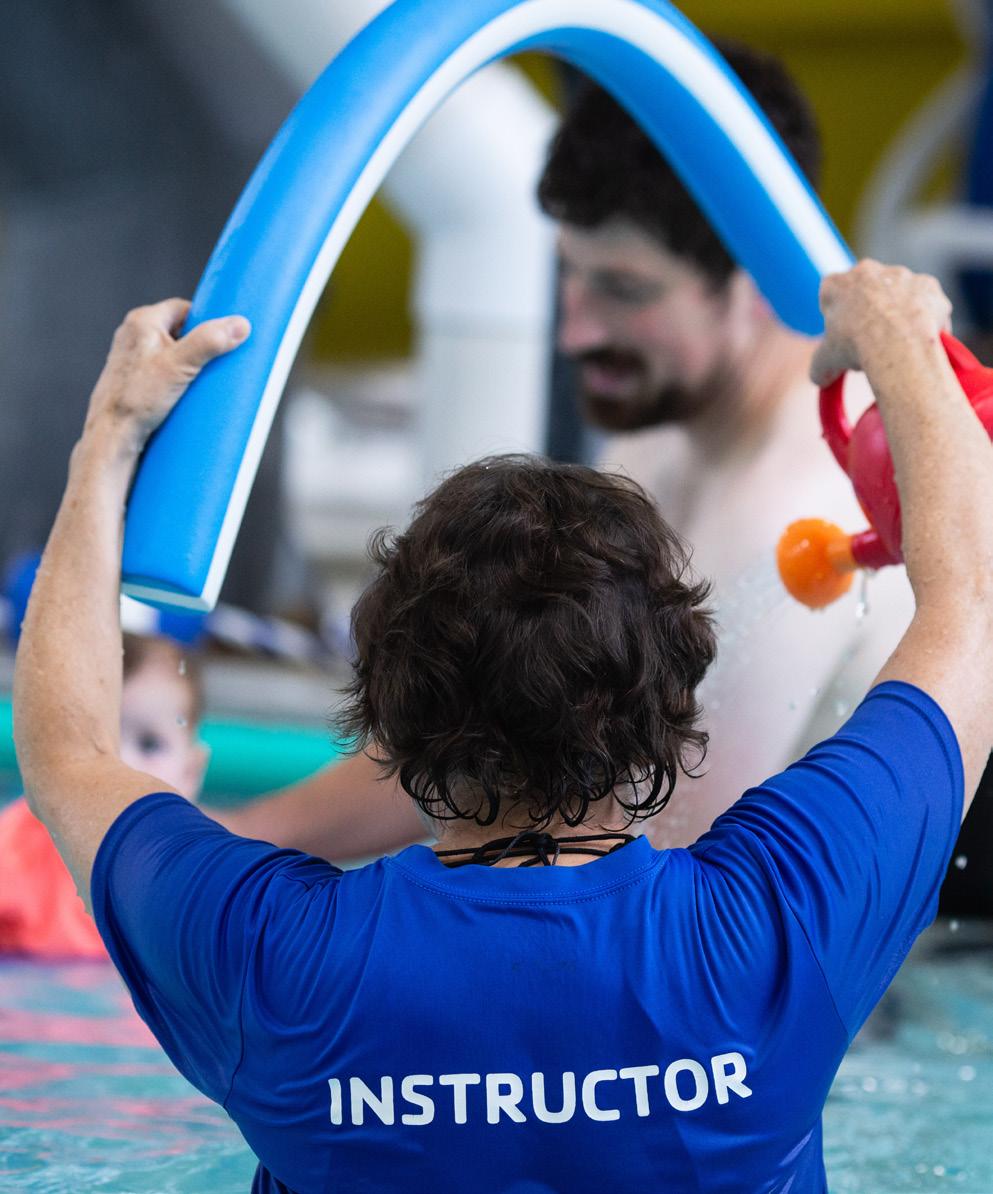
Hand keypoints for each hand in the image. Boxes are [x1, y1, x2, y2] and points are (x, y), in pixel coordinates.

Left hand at [82, 299, 249, 455]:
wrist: (113, 434)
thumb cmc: (137, 399)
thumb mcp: (180, 367)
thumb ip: (209, 342)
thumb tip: (240, 325)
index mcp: (142, 321)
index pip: (184, 309)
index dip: (206, 322)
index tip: (221, 339)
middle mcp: (134, 335)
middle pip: (180, 331)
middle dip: (200, 346)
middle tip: (215, 363)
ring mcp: (133, 357)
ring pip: (172, 352)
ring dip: (190, 364)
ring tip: (202, 381)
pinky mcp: (135, 378)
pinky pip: (163, 370)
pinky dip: (178, 378)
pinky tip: (187, 392)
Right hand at [810, 261, 950, 387]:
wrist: (897, 342)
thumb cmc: (855, 347)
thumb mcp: (826, 362)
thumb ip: (821, 366)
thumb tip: (820, 379)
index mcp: (836, 284)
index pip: (831, 295)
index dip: (838, 317)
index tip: (844, 336)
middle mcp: (869, 271)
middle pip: (868, 291)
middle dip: (870, 311)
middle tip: (871, 341)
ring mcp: (902, 275)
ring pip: (900, 295)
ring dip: (899, 314)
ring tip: (899, 345)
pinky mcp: (929, 285)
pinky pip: (927, 304)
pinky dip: (926, 320)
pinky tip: (921, 341)